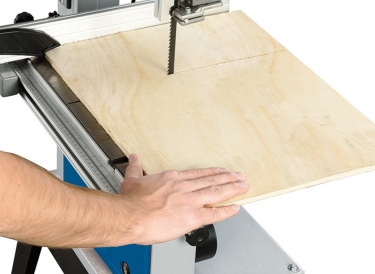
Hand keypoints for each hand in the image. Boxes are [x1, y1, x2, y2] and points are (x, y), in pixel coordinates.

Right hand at [119, 154, 248, 244]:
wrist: (132, 216)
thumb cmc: (132, 202)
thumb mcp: (132, 179)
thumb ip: (135, 167)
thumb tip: (133, 157)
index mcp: (171, 178)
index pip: (197, 173)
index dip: (211, 172)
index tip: (221, 170)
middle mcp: (183, 187)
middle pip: (211, 180)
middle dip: (228, 178)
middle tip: (239, 176)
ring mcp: (190, 201)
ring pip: (216, 193)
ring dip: (232, 189)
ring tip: (243, 186)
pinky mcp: (192, 217)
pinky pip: (214, 214)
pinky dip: (226, 211)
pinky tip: (235, 208)